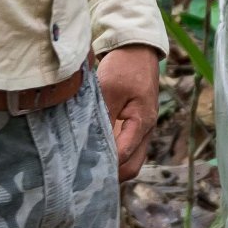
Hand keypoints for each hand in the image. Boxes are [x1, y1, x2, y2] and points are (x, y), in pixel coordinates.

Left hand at [96, 45, 159, 182]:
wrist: (137, 49)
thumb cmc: (125, 66)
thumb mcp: (109, 88)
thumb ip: (102, 118)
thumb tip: (90, 145)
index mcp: (143, 122)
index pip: (123, 156)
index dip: (104, 165)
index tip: (81, 170)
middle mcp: (146, 131)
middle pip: (131, 167)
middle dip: (111, 175)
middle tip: (83, 177)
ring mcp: (142, 130)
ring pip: (130, 161)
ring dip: (112, 166)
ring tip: (86, 168)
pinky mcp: (135, 126)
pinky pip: (126, 149)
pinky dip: (113, 155)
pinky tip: (94, 153)